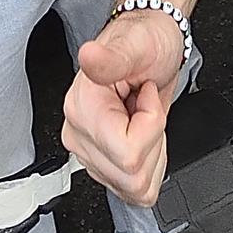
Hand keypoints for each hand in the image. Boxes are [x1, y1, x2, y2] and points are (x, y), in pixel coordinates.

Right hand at [62, 7, 185, 206]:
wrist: (151, 45)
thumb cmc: (145, 42)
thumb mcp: (137, 45)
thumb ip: (112, 58)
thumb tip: (89, 56)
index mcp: (81, 108)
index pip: (127, 153)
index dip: (151, 126)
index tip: (146, 95)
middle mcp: (78, 133)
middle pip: (131, 175)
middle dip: (154, 141)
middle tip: (146, 106)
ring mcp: (89, 152)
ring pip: (135, 187)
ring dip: (153, 154)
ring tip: (143, 118)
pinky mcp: (102, 164)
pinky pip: (135, 189)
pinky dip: (150, 165)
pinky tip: (143, 135)